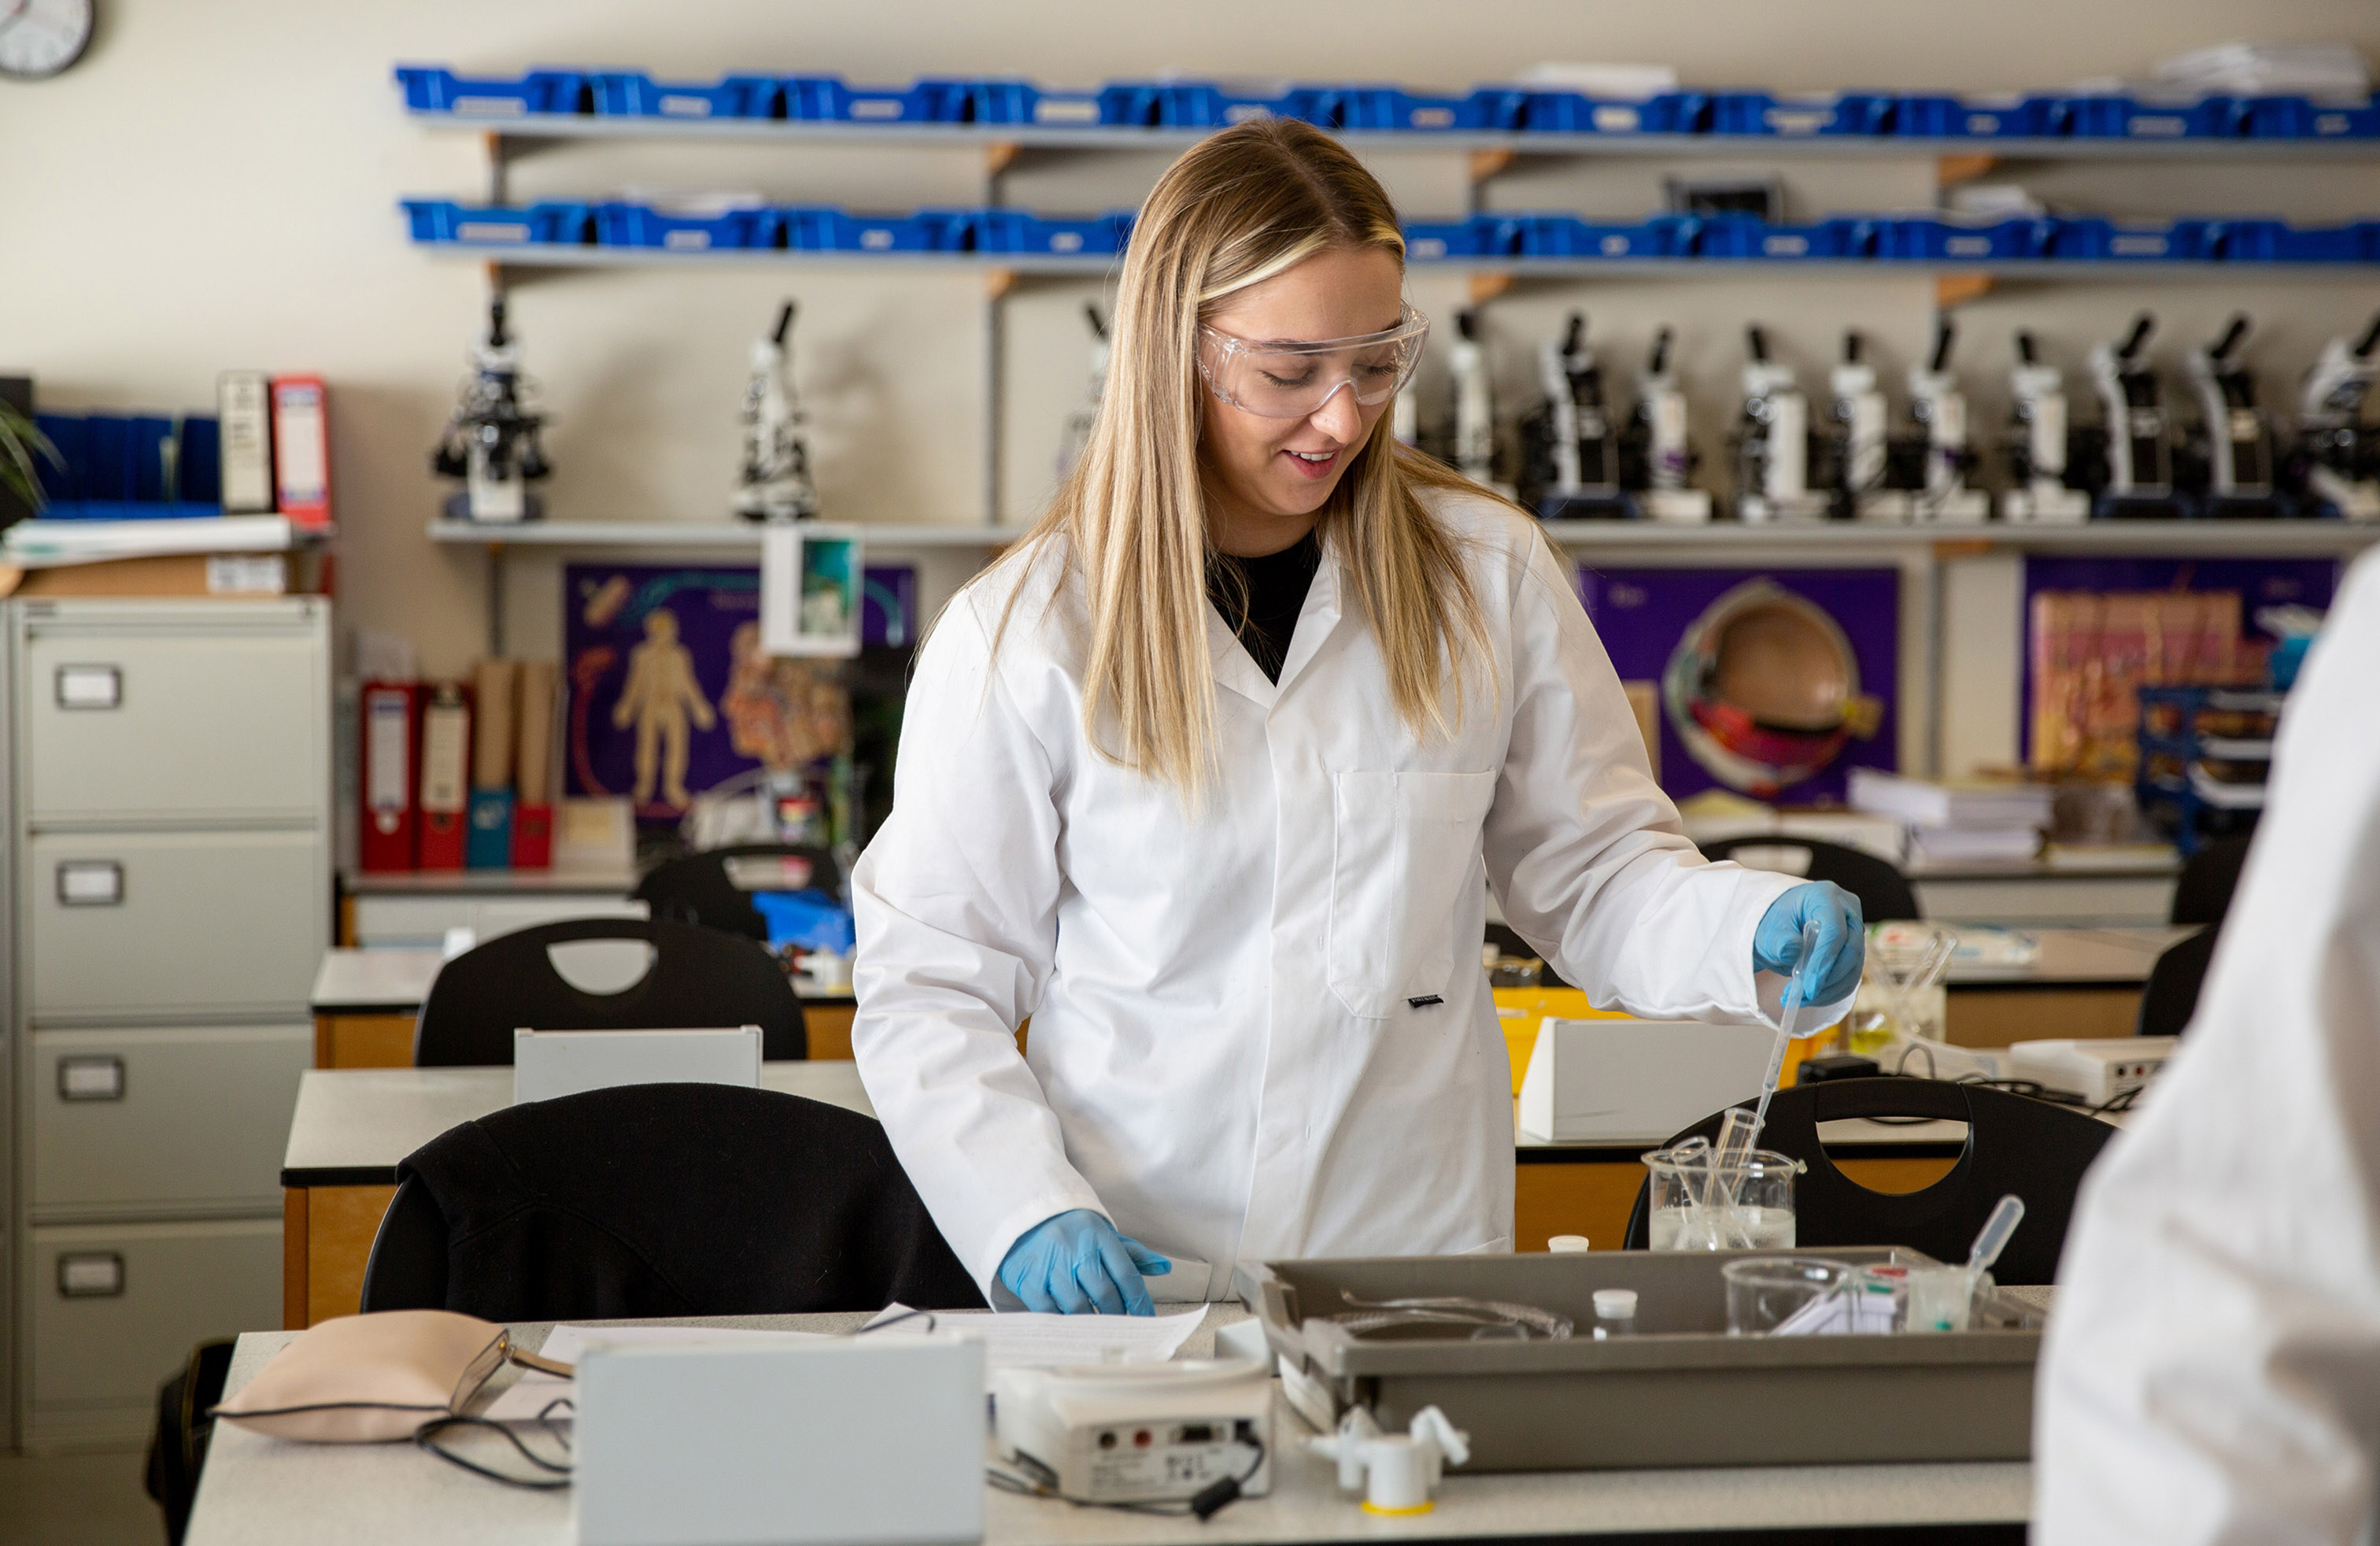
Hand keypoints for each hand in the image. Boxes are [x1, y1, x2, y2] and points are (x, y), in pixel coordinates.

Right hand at [997, 1209, 1170, 1315]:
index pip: (1126, 1274)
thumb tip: (1164, 1268)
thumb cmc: (1071, 1229)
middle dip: (1117, 1316)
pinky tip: (1070, 1327)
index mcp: (1098, 1236)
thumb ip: (1132, 1253)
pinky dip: (1062, 1322)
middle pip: (1105, 1293)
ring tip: (1098, 1332)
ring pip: (1077, 1305)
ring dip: (1091, 1323)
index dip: (1139, 1302)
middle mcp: (1075, 1249)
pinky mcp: (1027, 1278)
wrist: (1024, 1212)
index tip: (1145, 1320)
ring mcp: (1050, 1264)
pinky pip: (1048, 1310)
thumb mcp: (1102, 1234)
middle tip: (1122, 1330)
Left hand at [1753, 882, 1864, 1008]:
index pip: (1834, 931)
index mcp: (1825, 896)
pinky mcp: (1854, 950)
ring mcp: (1854, 930)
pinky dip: (1832, 992)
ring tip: (1801, 999)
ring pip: (1853, 967)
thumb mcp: (1769, 930)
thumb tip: (1792, 951)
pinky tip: (1811, 998)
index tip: (1809, 986)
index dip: (1824, 961)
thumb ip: (1780, 941)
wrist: (1779, 927)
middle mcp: (1847, 910)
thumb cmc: (1774, 923)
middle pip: (1851, 950)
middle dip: (1827, 979)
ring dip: (1829, 990)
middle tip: (1804, 996)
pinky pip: (1850, 976)